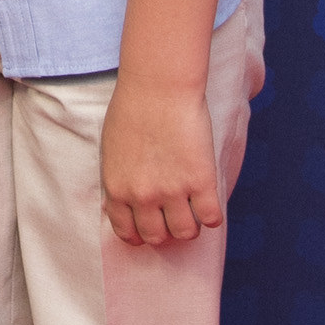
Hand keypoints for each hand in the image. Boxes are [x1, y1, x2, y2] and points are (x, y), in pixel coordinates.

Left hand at [99, 80, 223, 246]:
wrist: (159, 86)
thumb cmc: (132, 108)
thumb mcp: (112, 149)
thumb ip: (119, 178)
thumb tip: (126, 200)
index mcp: (117, 188)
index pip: (127, 232)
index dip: (140, 234)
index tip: (150, 228)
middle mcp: (142, 196)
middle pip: (157, 237)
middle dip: (166, 230)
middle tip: (174, 215)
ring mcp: (172, 191)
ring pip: (186, 233)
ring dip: (190, 225)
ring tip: (192, 207)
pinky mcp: (201, 181)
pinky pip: (211, 218)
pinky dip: (212, 215)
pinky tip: (209, 200)